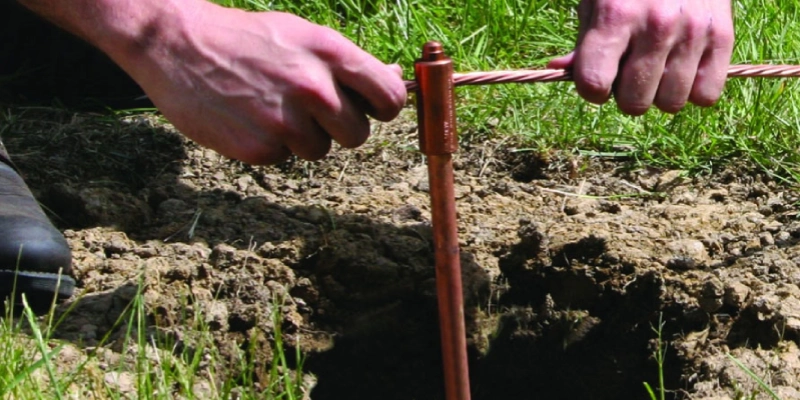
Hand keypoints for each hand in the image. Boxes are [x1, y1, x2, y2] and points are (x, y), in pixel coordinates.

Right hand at [117, 5, 406, 163]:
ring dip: (302, 136)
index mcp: (329, 52)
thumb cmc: (247, 39)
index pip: (389, 97)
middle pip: (358, 134)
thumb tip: (393, 78)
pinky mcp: (259, 147)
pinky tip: (249, 117)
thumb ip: (347, 63)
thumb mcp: (303, 35)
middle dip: (338, 127)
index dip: (382, 107)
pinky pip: (285, 157)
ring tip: (271, 106)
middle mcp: (312, 86)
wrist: (177, 44)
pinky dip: (271, 144)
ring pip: (321, 149)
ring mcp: (285, 120)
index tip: (369, 109)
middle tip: (309, 108)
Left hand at [548, 0, 733, 114]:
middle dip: (626, 94)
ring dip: (660, 94)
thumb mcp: (596, 1)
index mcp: (616, 14)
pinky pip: (706, 95)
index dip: (591, 88)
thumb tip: (556, 71)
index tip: (598, 77)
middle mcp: (656, 24)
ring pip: (670, 104)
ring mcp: (692, 31)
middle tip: (630, 71)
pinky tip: (683, 69)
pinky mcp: (722, 35)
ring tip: (658, 68)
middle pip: (634, 103)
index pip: (594, 84)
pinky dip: (693, 90)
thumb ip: (581, 41)